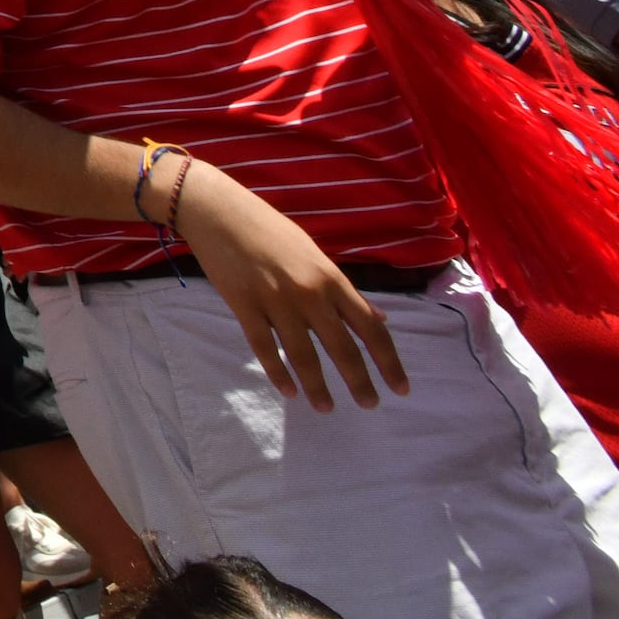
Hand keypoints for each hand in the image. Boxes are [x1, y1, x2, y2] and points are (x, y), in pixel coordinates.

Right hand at [170, 161, 408, 410]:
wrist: (217, 210)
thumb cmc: (267, 228)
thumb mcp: (313, 254)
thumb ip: (343, 290)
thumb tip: (379, 318)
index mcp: (330, 277)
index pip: (370, 327)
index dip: (388, 361)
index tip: (401, 388)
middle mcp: (309, 292)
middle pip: (342, 347)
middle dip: (359, 381)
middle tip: (370, 405)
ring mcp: (275, 300)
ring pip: (303, 354)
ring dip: (318, 386)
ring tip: (327, 408)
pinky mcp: (244, 305)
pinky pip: (265, 347)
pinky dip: (278, 372)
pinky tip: (289, 391)